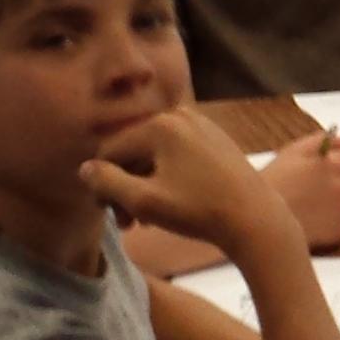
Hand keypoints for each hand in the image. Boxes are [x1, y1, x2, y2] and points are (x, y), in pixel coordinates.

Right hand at [84, 108, 292, 255]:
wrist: (255, 218)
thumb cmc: (197, 211)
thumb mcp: (144, 201)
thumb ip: (107, 183)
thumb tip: (84, 169)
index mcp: (160, 124)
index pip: (110, 151)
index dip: (102, 185)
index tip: (109, 215)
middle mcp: (179, 115)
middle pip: (133, 151)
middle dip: (124, 187)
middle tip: (127, 224)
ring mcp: (200, 125)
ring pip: (154, 155)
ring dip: (143, 186)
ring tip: (146, 220)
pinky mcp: (214, 139)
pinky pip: (175, 155)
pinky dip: (165, 178)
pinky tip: (168, 205)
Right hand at [254, 130, 339, 250]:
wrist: (260, 218)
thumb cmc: (273, 184)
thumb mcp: (293, 152)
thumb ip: (323, 141)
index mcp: (335, 165)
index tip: (338, 166)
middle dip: (339, 183)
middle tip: (315, 189)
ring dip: (335, 205)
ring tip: (309, 206)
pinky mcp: (336, 232)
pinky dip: (329, 224)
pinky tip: (310, 220)